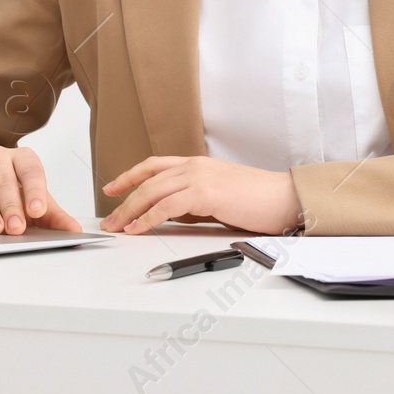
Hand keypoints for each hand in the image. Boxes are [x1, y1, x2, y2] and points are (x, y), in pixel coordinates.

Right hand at [0, 146, 79, 235]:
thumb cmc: (16, 193)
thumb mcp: (36, 202)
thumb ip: (55, 217)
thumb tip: (74, 230)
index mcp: (23, 159)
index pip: (31, 170)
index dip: (34, 190)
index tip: (37, 209)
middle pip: (4, 179)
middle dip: (11, 205)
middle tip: (16, 227)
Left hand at [99, 156, 301, 234]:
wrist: (284, 197)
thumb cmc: (259, 200)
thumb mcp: (220, 194)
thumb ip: (196, 198)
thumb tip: (175, 213)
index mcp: (198, 164)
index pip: (154, 165)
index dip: (130, 175)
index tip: (112, 187)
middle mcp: (194, 165)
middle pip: (147, 179)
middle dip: (123, 200)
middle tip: (109, 218)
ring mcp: (199, 177)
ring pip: (152, 191)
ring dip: (130, 210)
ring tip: (117, 227)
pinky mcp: (205, 193)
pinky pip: (166, 207)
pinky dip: (148, 218)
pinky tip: (138, 229)